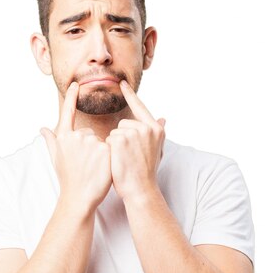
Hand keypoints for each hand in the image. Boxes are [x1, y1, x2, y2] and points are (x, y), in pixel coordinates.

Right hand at [40, 82, 111, 212]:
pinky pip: (111, 147)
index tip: (76, 84)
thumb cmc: (68, 180)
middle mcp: (76, 136)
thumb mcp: (56, 159)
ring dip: (99, 152)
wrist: (79, 197)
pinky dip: (109, 157)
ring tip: (92, 168)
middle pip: (88, 133)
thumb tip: (42, 128)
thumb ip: (51, 141)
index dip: (72, 98)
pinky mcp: (105, 149)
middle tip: (85, 165)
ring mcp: (91, 142)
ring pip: (100, 140)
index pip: (68, 112)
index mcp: (63, 137)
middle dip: (89, 146)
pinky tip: (102, 168)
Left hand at [105, 80, 165, 201]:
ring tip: (125, 159)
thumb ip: (158, 132)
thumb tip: (163, 118)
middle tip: (130, 156)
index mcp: (155, 128)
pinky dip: (109, 150)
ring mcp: (134, 133)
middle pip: (124, 123)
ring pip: (115, 132)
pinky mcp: (121, 139)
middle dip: (122, 138)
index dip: (130, 95)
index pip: (140, 107)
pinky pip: (109, 139)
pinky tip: (118, 160)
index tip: (121, 83)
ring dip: (115, 145)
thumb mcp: (157, 150)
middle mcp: (147, 128)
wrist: (140, 189)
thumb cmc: (146, 172)